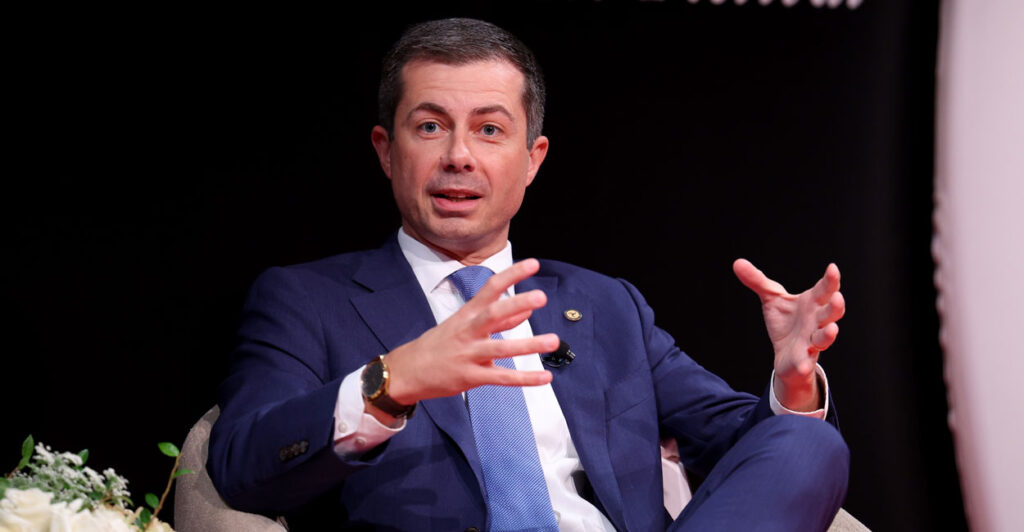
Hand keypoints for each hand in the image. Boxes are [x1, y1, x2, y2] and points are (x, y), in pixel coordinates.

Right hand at [383, 258, 556, 406]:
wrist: (407, 371)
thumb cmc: (439, 344)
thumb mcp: (464, 325)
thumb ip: (498, 321)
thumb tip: (527, 311)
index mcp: (467, 314)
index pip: (490, 288)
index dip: (512, 275)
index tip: (533, 264)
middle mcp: (468, 331)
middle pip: (494, 314)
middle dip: (517, 304)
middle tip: (541, 296)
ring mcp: (469, 355)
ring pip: (502, 349)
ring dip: (529, 345)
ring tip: (553, 340)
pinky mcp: (471, 377)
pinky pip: (502, 378)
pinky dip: (525, 379)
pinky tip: (545, 378)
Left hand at [732, 259, 844, 411]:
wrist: (784, 354)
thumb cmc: (785, 323)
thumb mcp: (771, 299)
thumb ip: (758, 281)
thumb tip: (737, 263)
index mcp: (812, 303)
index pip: (824, 289)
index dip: (830, 280)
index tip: (832, 268)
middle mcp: (816, 321)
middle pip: (831, 312)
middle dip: (836, 306)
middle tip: (837, 297)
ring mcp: (812, 341)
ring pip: (825, 337)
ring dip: (829, 334)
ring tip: (831, 329)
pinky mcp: (803, 359)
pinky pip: (806, 362)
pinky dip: (804, 364)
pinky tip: (802, 365)